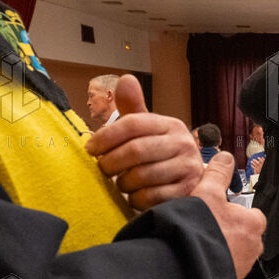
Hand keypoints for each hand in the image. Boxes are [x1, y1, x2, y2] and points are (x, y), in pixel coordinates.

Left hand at [86, 75, 202, 209]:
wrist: (188, 183)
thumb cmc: (159, 155)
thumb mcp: (146, 131)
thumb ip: (133, 108)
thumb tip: (126, 79)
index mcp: (170, 125)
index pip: (133, 124)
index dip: (106, 136)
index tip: (90, 149)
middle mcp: (184, 143)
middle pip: (136, 150)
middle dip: (111, 163)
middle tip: (102, 170)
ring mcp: (188, 168)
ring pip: (142, 176)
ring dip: (123, 183)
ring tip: (121, 183)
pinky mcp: (187, 191)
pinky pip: (151, 197)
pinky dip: (136, 200)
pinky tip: (134, 196)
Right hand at [190, 152, 264, 278]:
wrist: (186, 265)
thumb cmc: (199, 230)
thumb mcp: (207, 193)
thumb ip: (217, 174)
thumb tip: (224, 158)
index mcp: (253, 223)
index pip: (252, 213)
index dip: (234, 210)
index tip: (221, 210)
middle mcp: (253, 247)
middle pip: (243, 232)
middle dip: (228, 230)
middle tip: (207, 226)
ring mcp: (243, 265)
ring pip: (235, 251)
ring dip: (221, 246)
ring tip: (200, 241)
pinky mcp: (229, 278)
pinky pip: (224, 266)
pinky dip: (214, 261)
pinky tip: (199, 255)